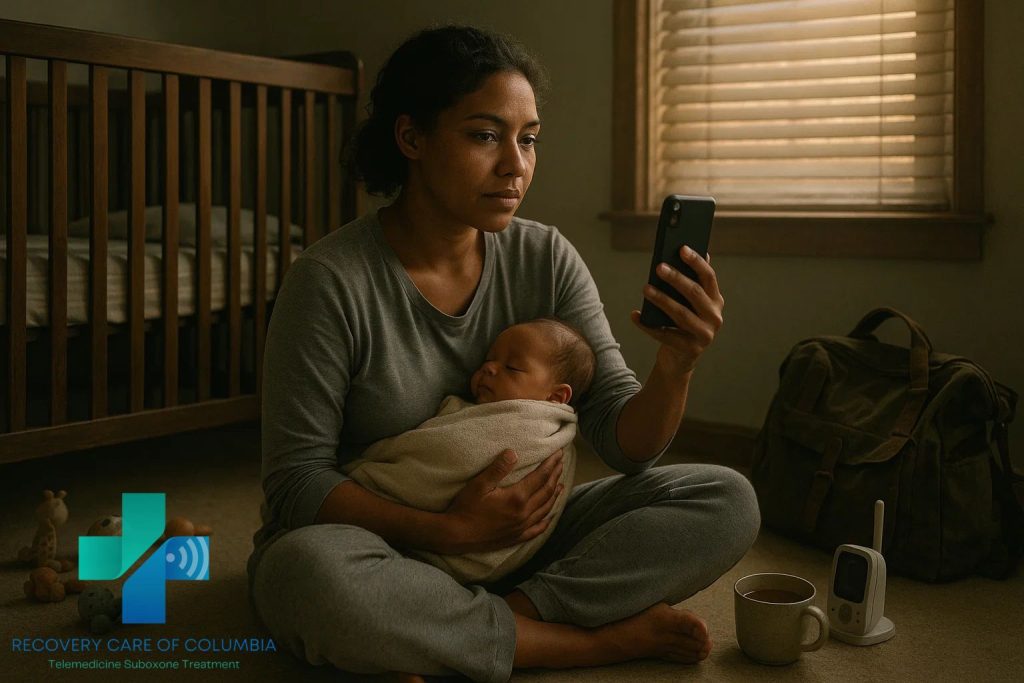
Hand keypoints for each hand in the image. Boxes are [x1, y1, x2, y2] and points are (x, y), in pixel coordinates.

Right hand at [441, 448, 564, 554]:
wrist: (456, 536)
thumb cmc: (465, 508)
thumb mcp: (479, 484)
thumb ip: (498, 468)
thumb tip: (514, 452)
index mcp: (517, 498)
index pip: (541, 477)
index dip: (551, 464)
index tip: (558, 453)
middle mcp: (524, 514)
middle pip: (546, 491)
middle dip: (555, 475)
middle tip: (561, 463)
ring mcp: (521, 527)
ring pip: (545, 509)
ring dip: (554, 495)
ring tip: (561, 484)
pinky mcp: (516, 537)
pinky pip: (537, 529)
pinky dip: (546, 521)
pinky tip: (550, 516)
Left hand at [631, 247, 723, 376]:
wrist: (679, 358)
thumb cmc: (680, 324)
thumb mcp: (687, 304)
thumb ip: (686, 283)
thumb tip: (678, 253)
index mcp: (715, 301)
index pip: (709, 277)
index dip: (696, 262)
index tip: (682, 248)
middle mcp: (715, 317)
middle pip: (695, 293)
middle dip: (676, 279)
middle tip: (659, 267)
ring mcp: (705, 335)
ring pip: (681, 314)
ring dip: (662, 300)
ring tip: (646, 288)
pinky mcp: (690, 350)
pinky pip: (665, 335)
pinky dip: (648, 325)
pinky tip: (635, 315)